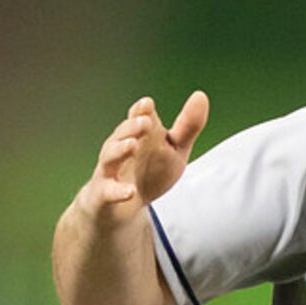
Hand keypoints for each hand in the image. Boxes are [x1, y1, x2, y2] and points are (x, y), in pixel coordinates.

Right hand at [75, 91, 209, 223]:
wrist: (123, 209)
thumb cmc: (150, 173)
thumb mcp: (174, 150)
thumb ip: (187, 126)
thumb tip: (201, 95)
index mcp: (136, 135)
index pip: (136, 118)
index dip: (140, 111)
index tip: (148, 104)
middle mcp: (120, 149)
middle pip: (122, 134)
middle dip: (132, 127)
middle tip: (146, 122)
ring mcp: (109, 171)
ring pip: (109, 156)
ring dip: (120, 149)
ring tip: (133, 145)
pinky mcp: (104, 194)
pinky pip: (108, 191)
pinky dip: (118, 191)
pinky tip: (131, 192)